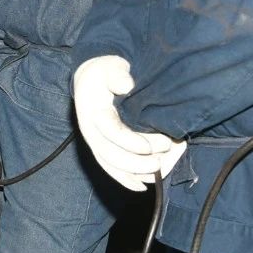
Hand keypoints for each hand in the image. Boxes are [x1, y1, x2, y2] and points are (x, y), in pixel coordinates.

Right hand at [73, 55, 183, 190]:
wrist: (90, 79)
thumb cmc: (104, 73)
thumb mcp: (110, 67)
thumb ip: (117, 75)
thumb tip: (126, 85)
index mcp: (93, 112)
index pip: (110, 132)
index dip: (131, 142)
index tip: (154, 145)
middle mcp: (91, 131)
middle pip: (111, 155)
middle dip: (138, 162)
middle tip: (162, 158)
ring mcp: (96, 143)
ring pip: (112, 166)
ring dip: (136, 173)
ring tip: (159, 169)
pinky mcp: (102, 149)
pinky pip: (112, 170)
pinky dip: (127, 180)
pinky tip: (142, 185)